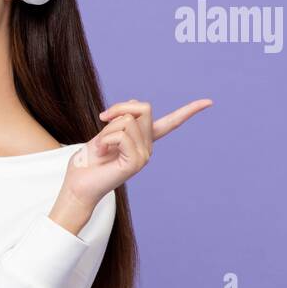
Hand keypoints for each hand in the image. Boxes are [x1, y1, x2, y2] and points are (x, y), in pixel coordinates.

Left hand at [61, 98, 213, 208]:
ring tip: (102, 147)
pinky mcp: (136, 163)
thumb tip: (133, 105)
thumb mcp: (106, 130)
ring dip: (107, 129)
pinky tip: (103, 153)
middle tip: (102, 121)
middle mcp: (148, 147)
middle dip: (119, 109)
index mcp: (143, 139)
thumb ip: (122, 116)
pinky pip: (121, 136)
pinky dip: (105, 140)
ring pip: (128, 120)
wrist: (78, 185)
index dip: (189, 111)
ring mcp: (144, 156)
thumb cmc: (89, 159)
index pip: (170, 123)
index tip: (209, 102)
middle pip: (142, 108)